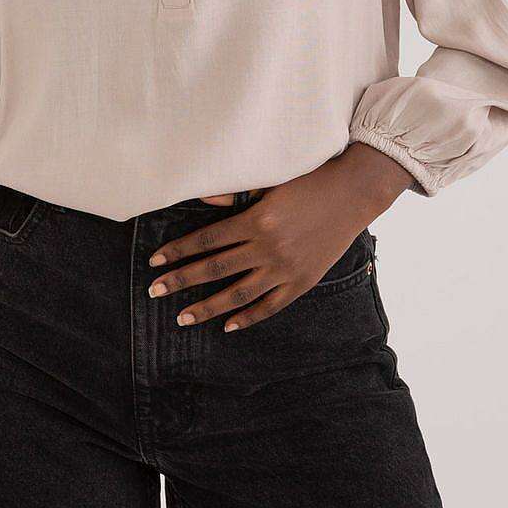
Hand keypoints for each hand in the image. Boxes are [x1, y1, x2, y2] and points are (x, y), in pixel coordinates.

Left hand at [147, 144, 412, 332]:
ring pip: (238, 294)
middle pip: (215, 269)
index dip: (178, 251)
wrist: (354, 193)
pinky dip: (249, 317)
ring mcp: (285, 268)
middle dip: (181, 281)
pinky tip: (228, 326)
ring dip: (208, 307)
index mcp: (256, 220)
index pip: (206, 240)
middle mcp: (268, 248)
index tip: (154, 261)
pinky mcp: (303, 282)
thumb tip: (200, 198)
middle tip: (154, 292)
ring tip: (182, 318)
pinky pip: (271, 306)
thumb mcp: (271, 182)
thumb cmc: (309, 181)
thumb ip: (236, 194)